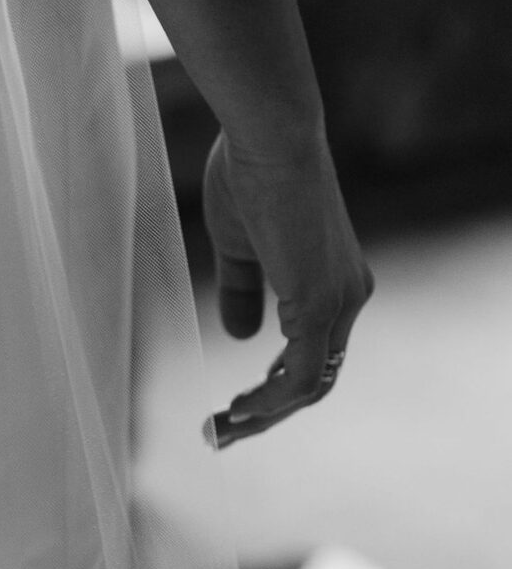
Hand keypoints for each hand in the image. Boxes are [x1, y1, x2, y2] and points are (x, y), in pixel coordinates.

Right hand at [200, 130, 372, 448]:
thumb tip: (242, 339)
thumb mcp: (239, 245)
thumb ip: (243, 291)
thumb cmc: (249, 174)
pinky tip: (237, 410)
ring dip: (263, 415)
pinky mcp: (322, 303)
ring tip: (220, 430)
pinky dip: (270, 400)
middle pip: (315, 377)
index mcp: (334, 280)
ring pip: (309, 384)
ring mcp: (340, 302)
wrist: (269, 136)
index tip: (234, 403)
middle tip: (221, 431)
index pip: (312, 350)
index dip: (273, 384)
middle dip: (267, 412)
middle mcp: (349, 296)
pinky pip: (301, 374)